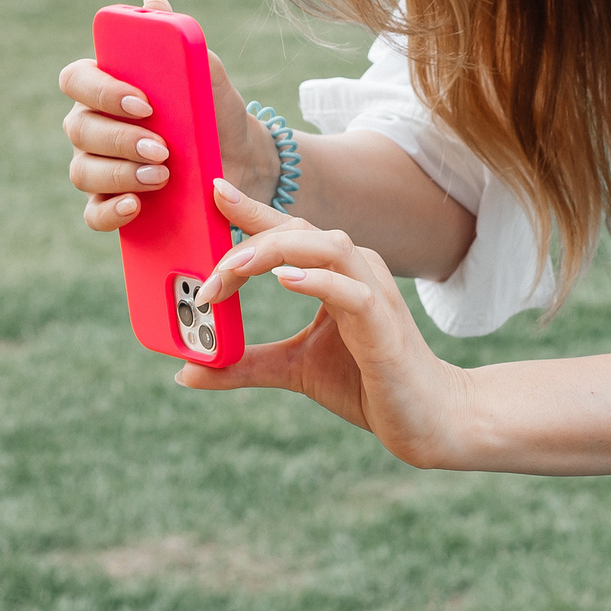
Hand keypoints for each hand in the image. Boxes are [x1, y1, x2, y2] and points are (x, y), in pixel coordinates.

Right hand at [58, 0, 278, 230]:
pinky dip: (110, 212)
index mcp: (104, 87)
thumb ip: (180, 40)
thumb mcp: (206, 76)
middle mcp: (92, 126)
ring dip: (120, 174)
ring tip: (162, 176)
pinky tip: (135, 206)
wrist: (243, 160)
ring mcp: (97, 166)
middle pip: (79, 130)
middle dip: (120, 140)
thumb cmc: (214, 111)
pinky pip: (93, 213)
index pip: (76, 80)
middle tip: (162, 149)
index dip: (102, 92)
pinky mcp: (112, 203)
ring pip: (83, 171)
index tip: (143, 103)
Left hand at [178, 180, 476, 468]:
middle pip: (301, 230)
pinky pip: (354, 293)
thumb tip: (187, 370)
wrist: (424, 418)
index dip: (253, 210)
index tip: (213, 191)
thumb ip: (243, 365)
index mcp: (336, 273)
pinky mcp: (384, 327)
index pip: (290, 229)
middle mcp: (357, 271)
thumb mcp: (292, 370)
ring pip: (328, 246)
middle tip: (206, 276)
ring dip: (276, 251)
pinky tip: (286, 281)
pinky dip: (319, 281)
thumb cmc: (366, 384)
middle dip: (248, 240)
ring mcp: (374, 295)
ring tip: (233, 268)